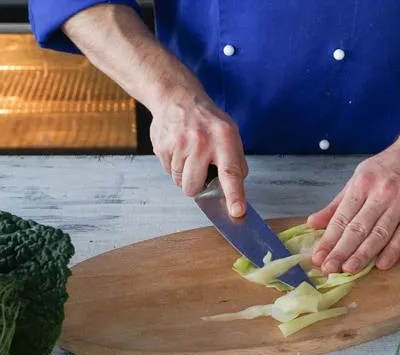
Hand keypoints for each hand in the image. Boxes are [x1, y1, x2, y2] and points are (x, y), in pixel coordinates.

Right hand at [150, 92, 247, 216]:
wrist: (177, 97)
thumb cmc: (207, 120)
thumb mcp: (230, 133)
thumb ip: (235, 162)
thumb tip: (235, 192)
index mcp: (224, 138)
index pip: (231, 172)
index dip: (234, 195)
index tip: (237, 211)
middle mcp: (201, 141)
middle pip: (194, 186)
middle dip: (196, 185)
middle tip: (199, 168)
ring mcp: (179, 144)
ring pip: (179, 182)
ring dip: (184, 174)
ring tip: (188, 153)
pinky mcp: (162, 146)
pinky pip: (168, 172)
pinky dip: (173, 165)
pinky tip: (177, 149)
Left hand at [306, 142, 399, 273]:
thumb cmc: (390, 166)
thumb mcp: (359, 177)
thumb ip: (337, 204)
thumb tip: (313, 223)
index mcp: (362, 184)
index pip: (341, 217)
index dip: (328, 240)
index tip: (318, 257)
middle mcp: (380, 193)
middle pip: (357, 228)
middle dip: (341, 251)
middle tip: (328, 269)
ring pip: (379, 233)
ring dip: (363, 254)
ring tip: (348, 270)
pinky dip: (392, 251)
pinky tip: (381, 264)